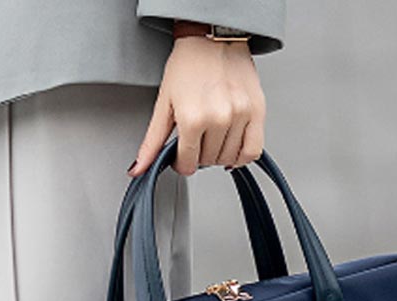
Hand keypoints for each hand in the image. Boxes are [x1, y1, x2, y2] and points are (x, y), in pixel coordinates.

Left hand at [128, 36, 265, 176]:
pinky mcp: (257, 111)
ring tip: (212, 136)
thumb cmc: (187, 65)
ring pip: (228, 158)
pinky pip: (253, 150)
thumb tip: (139, 168)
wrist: (212, 36)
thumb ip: (153, 141)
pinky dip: (242, 156)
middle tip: (196, 138)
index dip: (181, 163)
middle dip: (199, 155)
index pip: (188, 164)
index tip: (181, 156)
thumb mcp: (164, 103)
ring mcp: (240, 115)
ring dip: (218, 154)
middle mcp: (218, 118)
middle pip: (208, 161)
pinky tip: (231, 146)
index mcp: (192, 118)